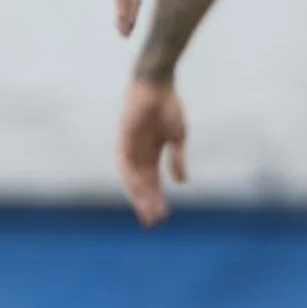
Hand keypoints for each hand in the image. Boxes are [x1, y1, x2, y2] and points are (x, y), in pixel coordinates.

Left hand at [119, 80, 187, 226]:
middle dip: (147, 202)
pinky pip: (126, 162)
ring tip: (149, 211)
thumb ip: (177, 160)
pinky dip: (132, 177)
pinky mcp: (124, 138)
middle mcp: (138, 153)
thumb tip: (182, 183)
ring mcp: (130, 146)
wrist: (158, 85)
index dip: (156, 199)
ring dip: (140, 195)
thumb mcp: (177, 138)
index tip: (162, 217)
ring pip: (132, 178)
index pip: (152, 182)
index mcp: (151, 154)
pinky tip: (139, 190)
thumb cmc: (168, 107)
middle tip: (154, 222)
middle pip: (141, 184)